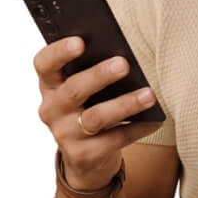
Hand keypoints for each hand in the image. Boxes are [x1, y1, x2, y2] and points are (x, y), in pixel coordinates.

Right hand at [35, 37, 162, 190]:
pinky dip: (136, 128)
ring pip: (95, 118)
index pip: (44, 64)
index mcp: (50, 84)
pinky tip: (153, 119)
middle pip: (73, 89)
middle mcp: (52, 109)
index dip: (59, 51)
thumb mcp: (82, 85)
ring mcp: (65, 135)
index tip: (80, 41)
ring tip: (148, 94)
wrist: (85, 156)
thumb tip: (120, 52)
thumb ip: (91, 67)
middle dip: (99, 75)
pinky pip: (114, 140)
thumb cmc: (88, 105)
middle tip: (124, 64)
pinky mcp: (83, 155)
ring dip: (124, 104)